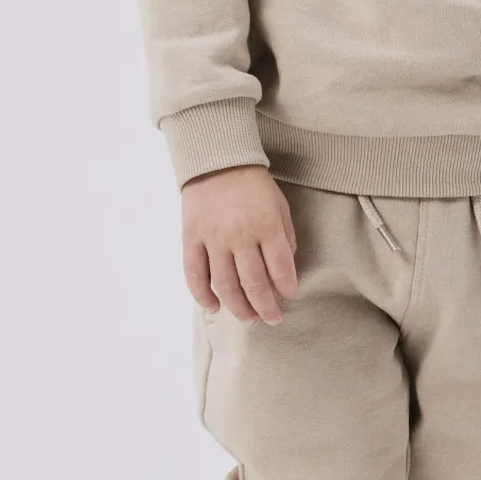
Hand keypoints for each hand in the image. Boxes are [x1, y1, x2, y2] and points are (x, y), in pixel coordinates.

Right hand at [182, 165, 297, 324]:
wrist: (216, 160)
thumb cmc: (253, 185)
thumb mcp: (279, 206)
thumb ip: (284, 238)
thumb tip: (285, 271)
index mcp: (265, 225)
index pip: (280, 268)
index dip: (286, 288)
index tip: (289, 296)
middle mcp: (239, 235)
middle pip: (253, 283)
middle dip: (266, 307)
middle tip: (273, 319)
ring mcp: (213, 238)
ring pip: (225, 284)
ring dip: (239, 307)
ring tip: (249, 319)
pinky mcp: (191, 238)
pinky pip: (194, 274)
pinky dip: (203, 295)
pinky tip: (214, 307)